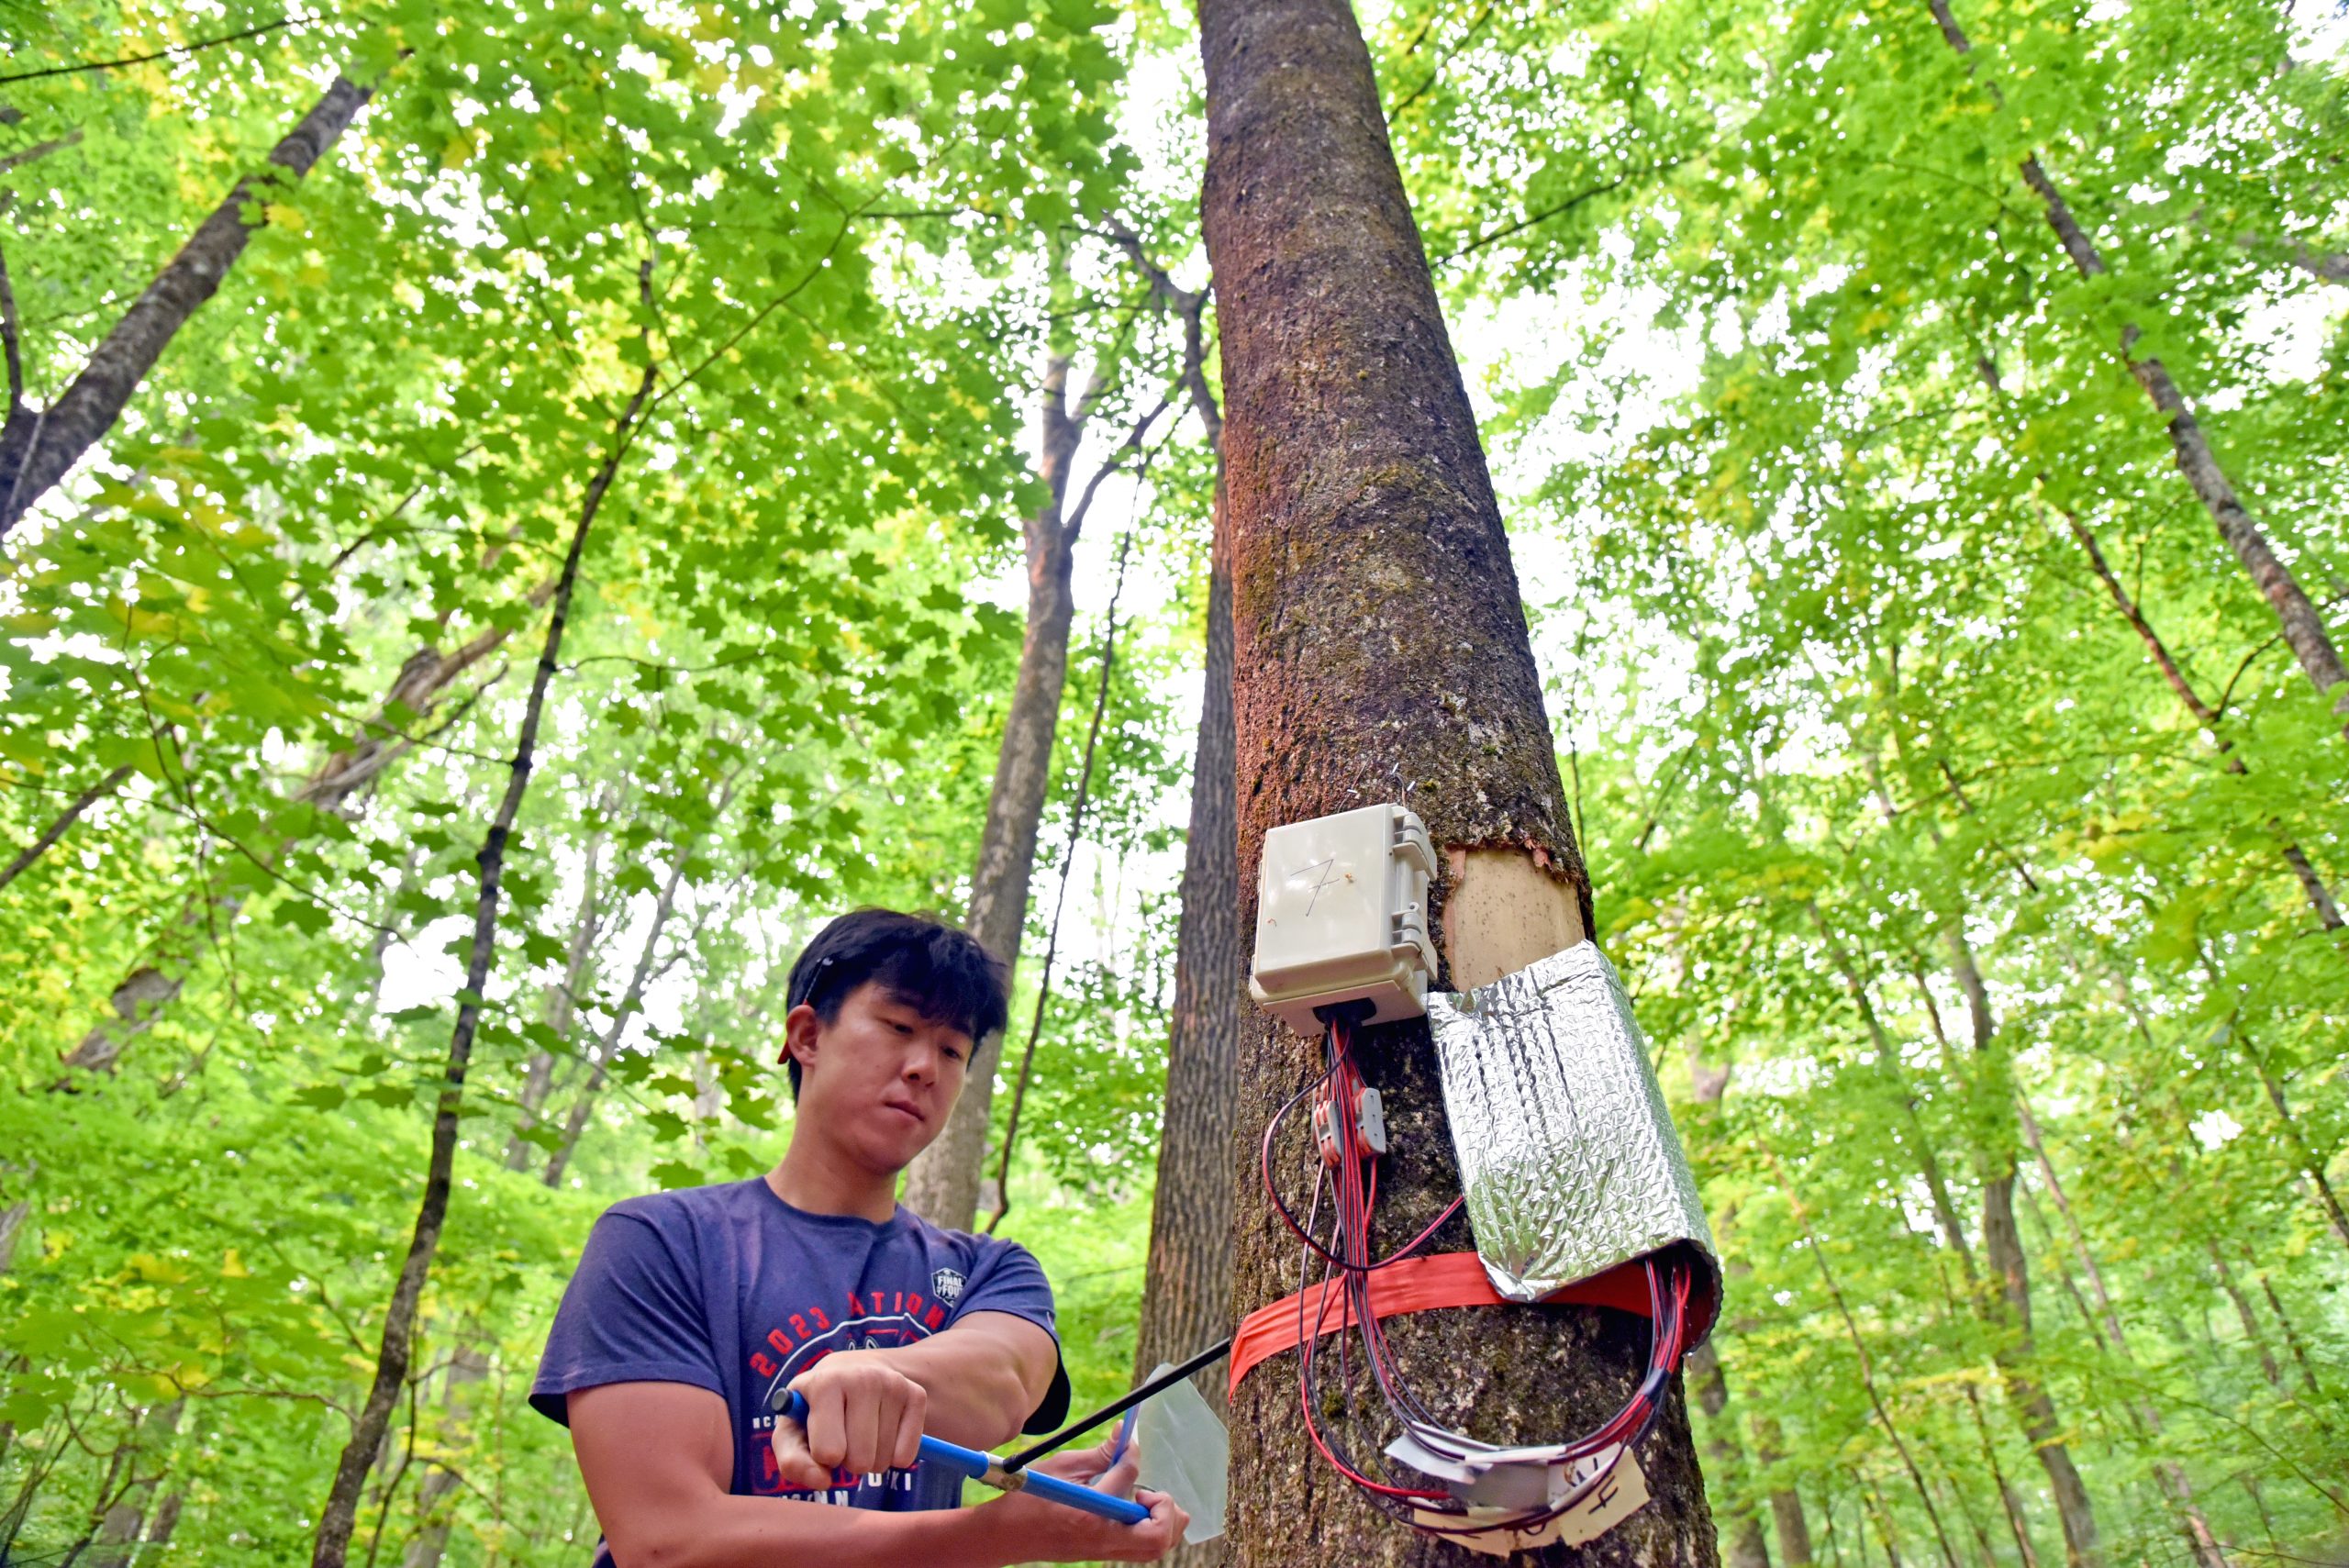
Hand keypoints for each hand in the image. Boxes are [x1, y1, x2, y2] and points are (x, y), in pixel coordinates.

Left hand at [771, 1351, 926, 1489]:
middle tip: (843, 1438)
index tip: (818, 1439)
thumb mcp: (792, 1431)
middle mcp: (862, 1377)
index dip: (822, 1458)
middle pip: (860, 1461)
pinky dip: (893, 1456)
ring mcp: (893, 1384)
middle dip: (849, 1462)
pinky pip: (906, 1456)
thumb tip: (823, 1481)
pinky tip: (882, 1432)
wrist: (853, 1372)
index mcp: (825, 1382)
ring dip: (871, 1459)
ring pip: (884, 1460)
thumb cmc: (815, 1410)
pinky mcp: (916, 1395)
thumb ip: (793, 1462)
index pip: (828, 1453)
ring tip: (861, 1433)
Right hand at [976, 1435, 1189, 1563]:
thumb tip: (1124, 1434)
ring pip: (1156, 1547)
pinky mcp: (1103, 1555)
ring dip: (1163, 1521)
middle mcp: (1103, 1537)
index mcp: (1092, 1511)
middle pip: (1160, 1534)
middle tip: (1150, 1491)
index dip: (1131, 1453)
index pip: (1129, 1478)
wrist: (1007, 1535)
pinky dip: (1150, 1530)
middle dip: (1167, 1508)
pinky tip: (1134, 1510)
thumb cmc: (1031, 1497)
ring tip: (1146, 1500)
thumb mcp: (1063, 1467)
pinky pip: (1141, 1549)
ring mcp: (1104, 1551)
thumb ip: (1100, 1454)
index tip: (1126, 1442)